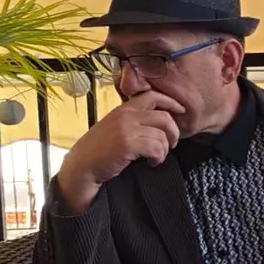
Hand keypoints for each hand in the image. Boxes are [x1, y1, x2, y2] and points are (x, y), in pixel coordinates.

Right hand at [55, 91, 185, 213]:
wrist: (81, 167)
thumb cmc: (99, 151)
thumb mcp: (114, 128)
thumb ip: (132, 122)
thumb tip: (160, 125)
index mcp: (123, 109)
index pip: (152, 96)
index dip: (171, 102)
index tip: (181, 111)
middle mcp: (125, 115)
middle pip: (164, 117)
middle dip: (174, 132)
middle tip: (172, 144)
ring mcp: (126, 128)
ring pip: (162, 135)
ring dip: (164, 149)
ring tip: (156, 158)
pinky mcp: (128, 143)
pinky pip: (156, 147)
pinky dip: (158, 157)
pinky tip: (152, 163)